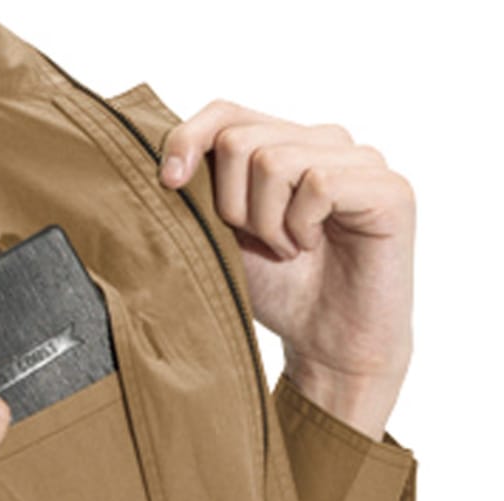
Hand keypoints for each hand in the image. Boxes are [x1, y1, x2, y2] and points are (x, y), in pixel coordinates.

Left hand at [157, 99, 415, 439]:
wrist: (325, 344)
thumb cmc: (275, 292)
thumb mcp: (222, 240)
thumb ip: (200, 197)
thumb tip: (155, 169)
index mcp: (283, 146)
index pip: (225, 112)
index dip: (188, 139)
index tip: (169, 184)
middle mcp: (323, 141)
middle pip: (239, 139)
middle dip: (230, 204)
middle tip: (258, 244)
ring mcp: (360, 160)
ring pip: (274, 160)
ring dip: (266, 223)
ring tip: (288, 250)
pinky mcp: (389, 188)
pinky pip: (319, 185)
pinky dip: (301, 227)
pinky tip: (313, 249)